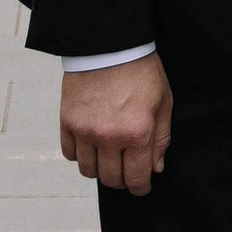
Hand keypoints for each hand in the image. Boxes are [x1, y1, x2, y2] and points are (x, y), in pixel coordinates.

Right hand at [59, 53, 172, 193]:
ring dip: (100, 169)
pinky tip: (90, 145)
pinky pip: (69, 153)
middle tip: (126, 171)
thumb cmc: (140, 69)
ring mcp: (84, 130)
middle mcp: (109, 137)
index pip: (136, 178)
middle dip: (122, 180)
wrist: (109, 43)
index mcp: (137, 132)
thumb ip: (160, 138)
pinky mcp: (67, 121)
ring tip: (108, 158)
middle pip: (111, 179)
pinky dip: (80, 154)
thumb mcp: (163, 101)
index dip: (140, 188)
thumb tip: (155, 168)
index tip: (141, 187)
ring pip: (88, 170)